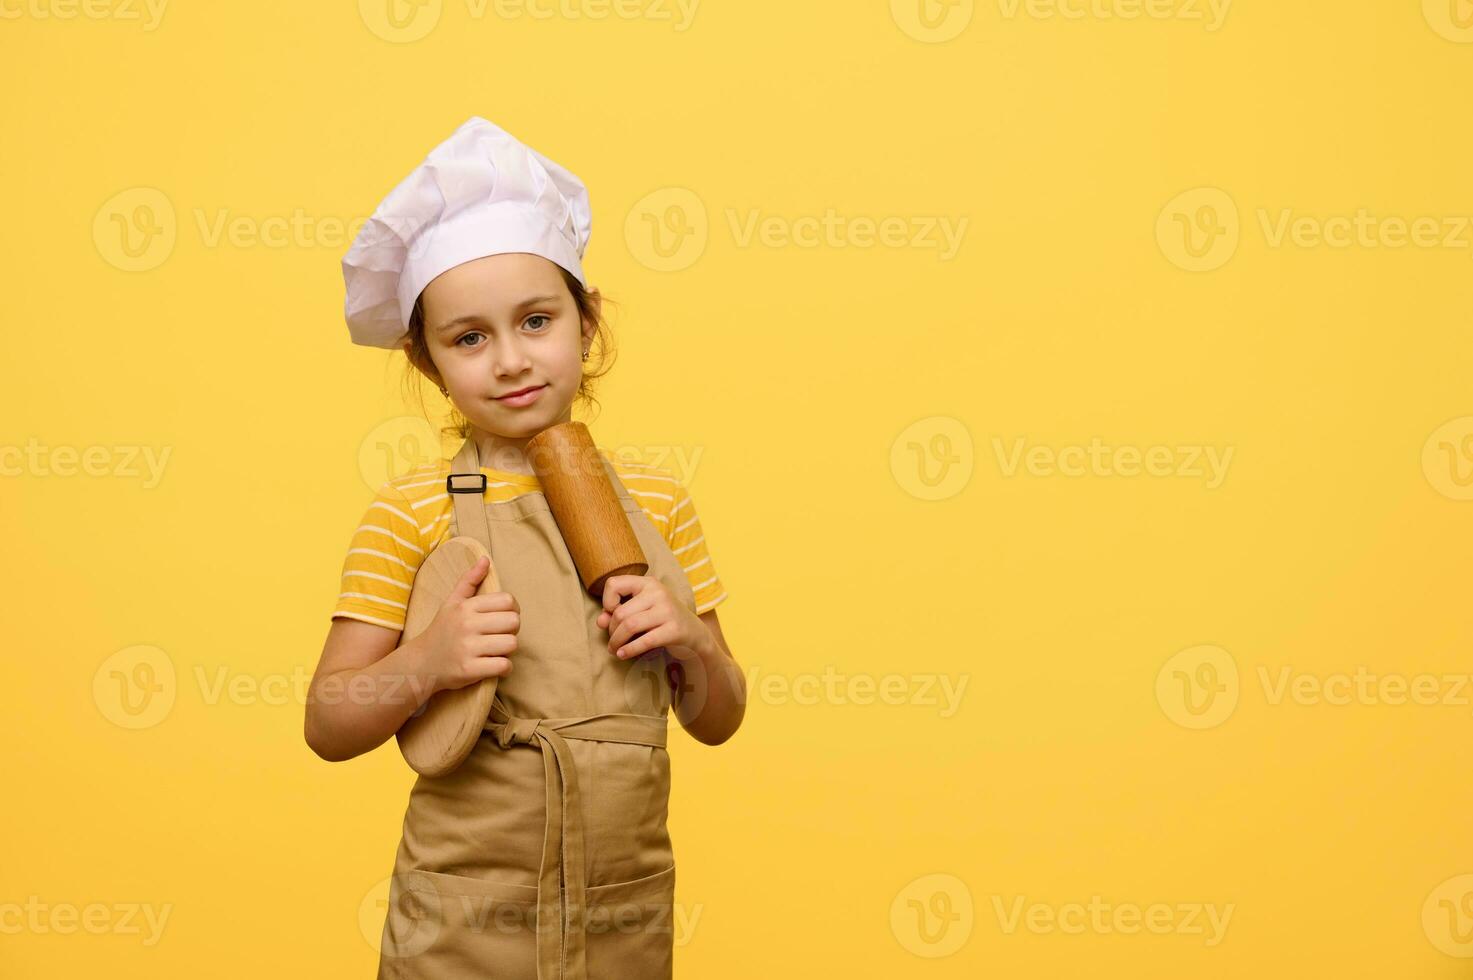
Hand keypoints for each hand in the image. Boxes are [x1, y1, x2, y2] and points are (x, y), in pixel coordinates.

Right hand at [414, 555, 519, 693]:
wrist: (420, 664)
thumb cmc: (441, 631)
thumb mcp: (451, 603)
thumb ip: (469, 581)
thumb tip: (486, 559)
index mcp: (465, 607)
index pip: (507, 601)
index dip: (512, 610)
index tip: (503, 618)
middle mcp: (466, 625)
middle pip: (514, 622)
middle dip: (512, 630)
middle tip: (500, 635)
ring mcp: (467, 648)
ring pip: (511, 644)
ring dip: (507, 650)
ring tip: (495, 650)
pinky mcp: (469, 670)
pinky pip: (504, 666)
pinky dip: (503, 668)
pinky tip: (493, 664)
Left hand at [597, 574, 707, 661]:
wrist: (694, 634)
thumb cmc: (661, 621)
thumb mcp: (641, 612)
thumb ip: (617, 613)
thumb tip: (600, 621)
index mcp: (648, 583)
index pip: (614, 584)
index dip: (607, 601)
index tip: (613, 614)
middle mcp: (658, 592)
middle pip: (620, 612)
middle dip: (611, 630)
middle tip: (614, 640)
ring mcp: (668, 610)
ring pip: (629, 626)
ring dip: (616, 641)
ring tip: (615, 650)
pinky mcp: (674, 630)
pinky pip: (644, 641)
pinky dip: (629, 650)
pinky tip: (622, 655)